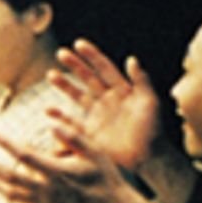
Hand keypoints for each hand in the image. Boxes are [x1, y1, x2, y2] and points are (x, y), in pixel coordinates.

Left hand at [0, 116, 138, 202]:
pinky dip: (12, 201)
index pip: (22, 154)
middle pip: (9, 176)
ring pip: (12, 195)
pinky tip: (7, 196)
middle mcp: (45, 190)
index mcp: (55, 172)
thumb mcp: (97, 156)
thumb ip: (74, 138)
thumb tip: (51, 123)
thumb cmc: (108, 184)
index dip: (4, 142)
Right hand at [48, 39, 162, 171]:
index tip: (78, 44)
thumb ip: (141, 81)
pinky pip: (71, 122)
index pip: (104, 68)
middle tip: (61, 53)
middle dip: (74, 65)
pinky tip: (49, 110)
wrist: (147, 158)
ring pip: (77, 95)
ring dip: (64, 85)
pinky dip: (59, 116)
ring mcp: (97, 116)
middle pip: (87, 78)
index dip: (92, 56)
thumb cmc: (151, 131)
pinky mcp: (90, 132)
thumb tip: (131, 59)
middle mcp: (107, 101)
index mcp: (121, 91)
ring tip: (51, 75)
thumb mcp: (150, 103)